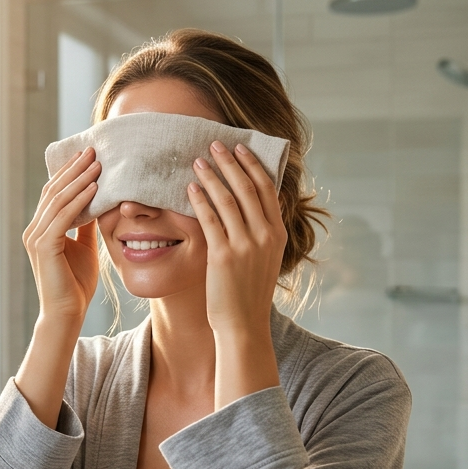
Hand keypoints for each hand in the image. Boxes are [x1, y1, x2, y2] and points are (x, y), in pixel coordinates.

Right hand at [23, 148, 100, 327]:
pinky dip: (79, 200)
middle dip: (74, 169)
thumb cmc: (76, 284)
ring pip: (58, 200)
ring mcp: (36, 237)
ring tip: (97, 163)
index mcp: (41, 229)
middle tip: (93, 150)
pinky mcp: (44, 246)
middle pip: (53, 191)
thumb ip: (85, 225)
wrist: (67, 314)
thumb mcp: (84, 247)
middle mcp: (34, 230)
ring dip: (79, 179)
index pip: (53, 193)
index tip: (88, 155)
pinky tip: (95, 188)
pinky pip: (63, 217)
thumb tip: (97, 201)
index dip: (69, 172)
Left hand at [187, 141, 286, 338]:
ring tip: (197, 161)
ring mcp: (245, 245)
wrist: (243, 324)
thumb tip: (253, 205)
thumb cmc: (249, 292)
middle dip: (230, 162)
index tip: (240, 147)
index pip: (267, 188)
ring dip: (211, 176)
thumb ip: (262, 231)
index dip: (252, 164)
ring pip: (227, 199)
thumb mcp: (265, 258)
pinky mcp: (223, 255)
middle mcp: (265, 235)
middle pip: (247, 187)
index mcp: (277, 233)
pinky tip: (190, 188)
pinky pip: (209, 219)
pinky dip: (199, 200)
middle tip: (215, 144)